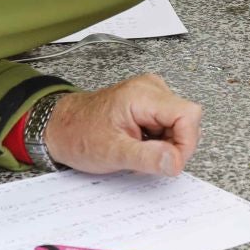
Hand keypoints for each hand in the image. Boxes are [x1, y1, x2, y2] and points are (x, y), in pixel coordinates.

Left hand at [42, 74, 201, 175]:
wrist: (60, 127)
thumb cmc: (79, 135)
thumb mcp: (112, 153)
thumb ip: (147, 158)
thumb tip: (176, 161)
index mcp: (143, 95)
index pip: (189, 115)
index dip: (185, 143)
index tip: (168, 161)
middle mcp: (151, 88)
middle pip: (187, 120)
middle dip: (173, 145)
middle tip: (144, 156)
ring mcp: (151, 93)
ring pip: (180, 124)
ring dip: (165, 144)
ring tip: (137, 148)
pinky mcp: (150, 102)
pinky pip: (169, 123)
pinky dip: (158, 139)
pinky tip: (138, 142)